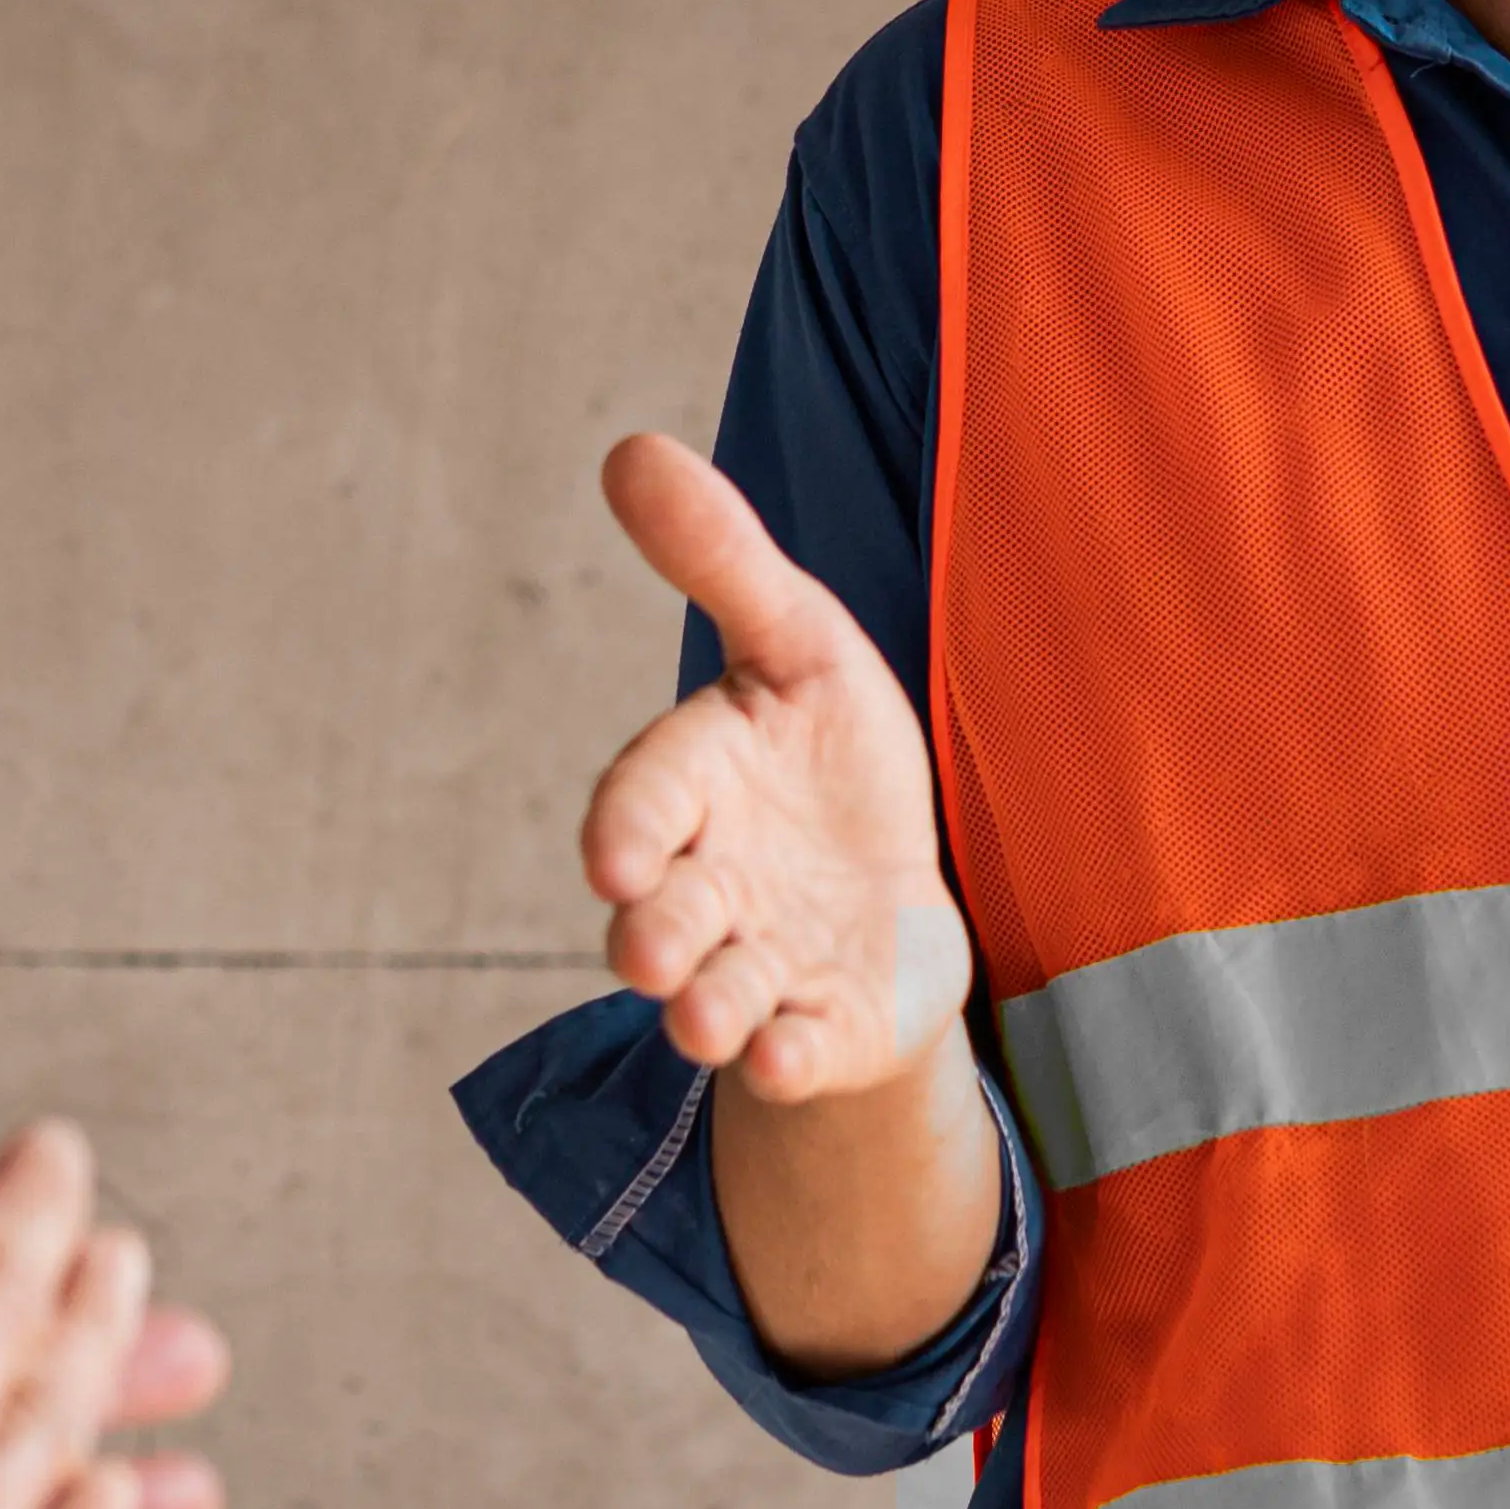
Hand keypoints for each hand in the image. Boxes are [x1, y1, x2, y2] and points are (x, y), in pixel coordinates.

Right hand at [583, 431, 974, 1100]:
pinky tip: (794, 1059)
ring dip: (710, 1010)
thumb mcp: (798, 644)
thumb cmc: (828, 756)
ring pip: (720, 997)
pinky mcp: (819, 1029)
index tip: (617, 856)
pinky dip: (790, 1061)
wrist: (892, 885)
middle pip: (669, 916)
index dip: (630, 826)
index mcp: (696, 790)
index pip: (645, 804)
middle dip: (655, 935)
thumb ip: (722, 562)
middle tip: (647, 951)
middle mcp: (712, 888)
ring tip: (706, 1023)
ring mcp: (762, 967)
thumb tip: (630, 447)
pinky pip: (796, 1054)